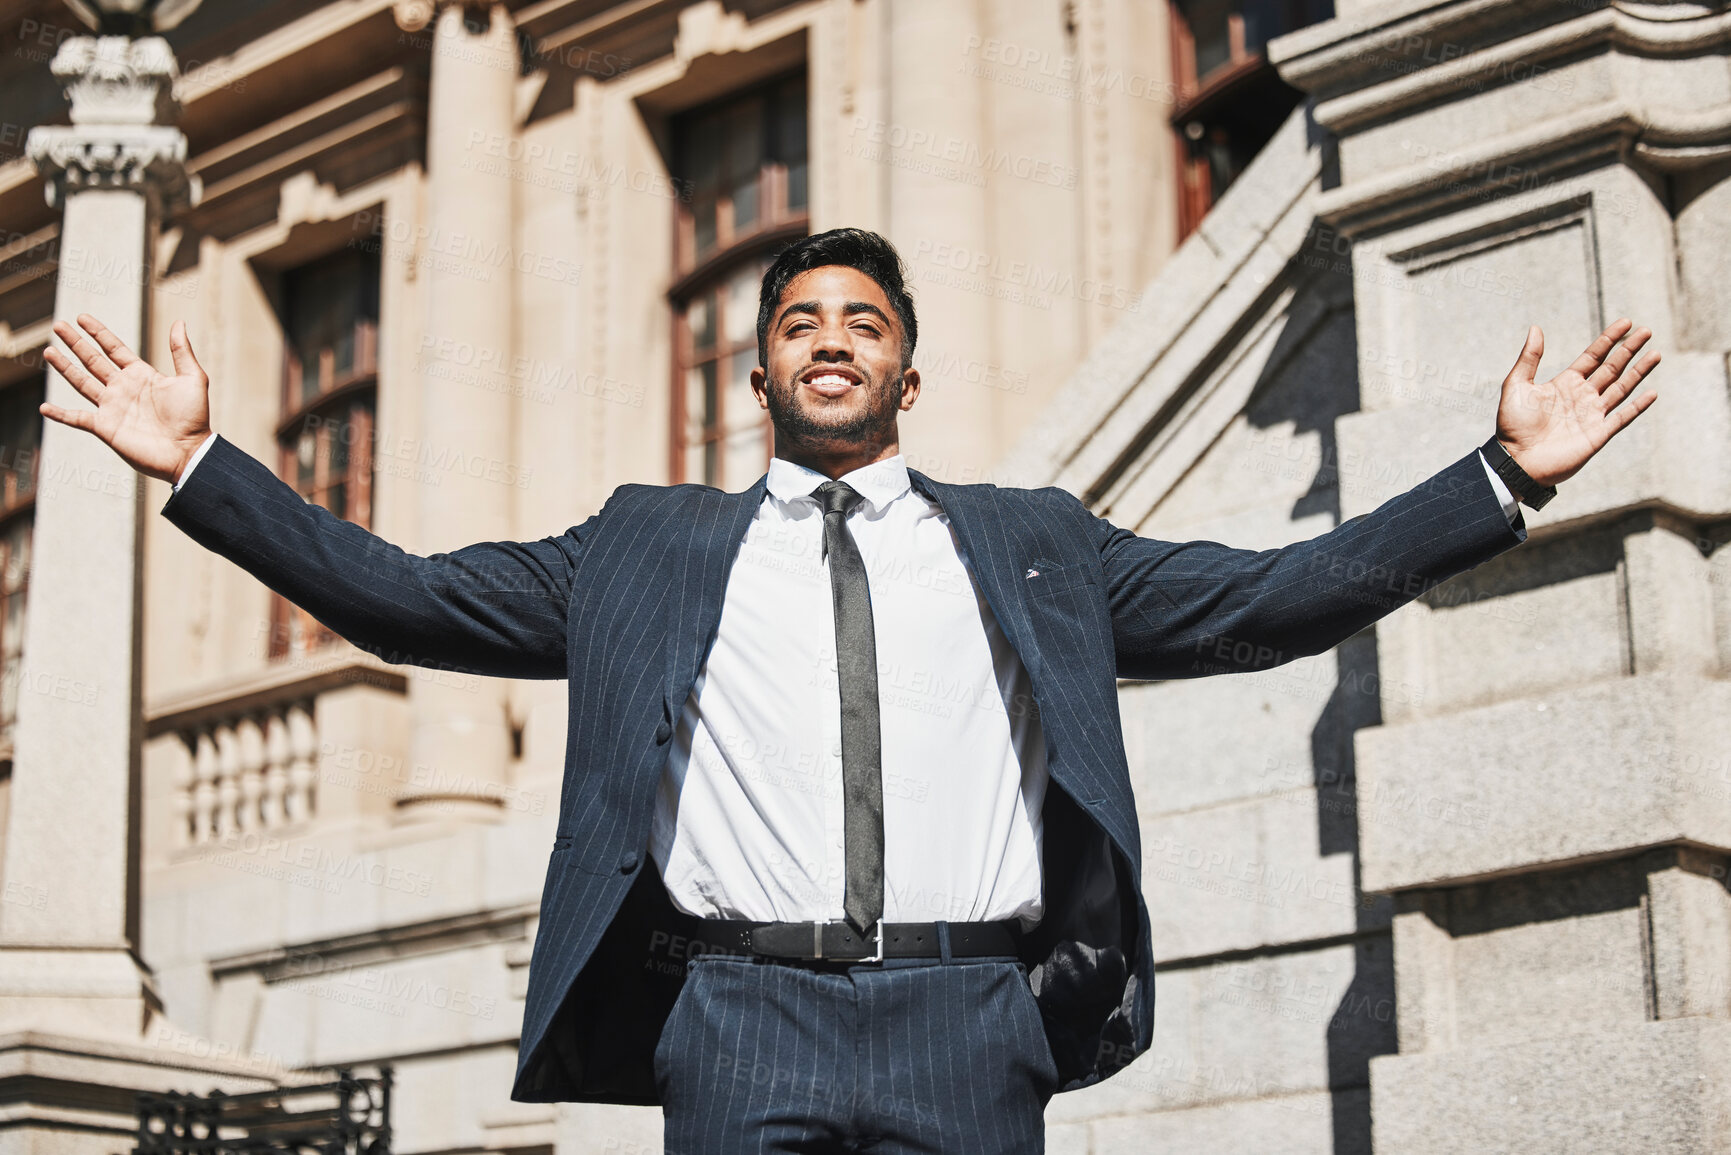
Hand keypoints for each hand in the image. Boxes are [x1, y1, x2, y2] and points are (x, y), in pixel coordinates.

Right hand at [40, 314, 211, 485]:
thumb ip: (181, 351)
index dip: (98, 333)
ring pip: (81, 383)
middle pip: (93, 361)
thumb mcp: (192, 378)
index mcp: (141, 375)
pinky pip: (77, 419)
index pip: (113, 349)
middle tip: (58, 325)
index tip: (82, 317)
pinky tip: (45, 407)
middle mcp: (123, 389)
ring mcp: (112, 408)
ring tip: (48, 351)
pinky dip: (61, 414)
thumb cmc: (195, 418)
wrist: (189, 452)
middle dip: (75, 343)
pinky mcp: (106, 428)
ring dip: (64, 368)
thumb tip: (178, 322)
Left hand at [1495, 319, 1658, 486]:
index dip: (1609, 339)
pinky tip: (1652, 393)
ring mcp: (1592, 415)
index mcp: (1565, 383)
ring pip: (1622, 388)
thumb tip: (1535, 327)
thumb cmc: (1512, 426)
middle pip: (1612, 368)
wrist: (1517, 460)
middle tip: (1646, 331)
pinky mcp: (1598, 434)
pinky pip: (1622, 417)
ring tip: (1656, 354)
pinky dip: (1637, 406)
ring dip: (1639, 371)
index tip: (1626, 322)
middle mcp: (1582, 397)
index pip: (1593, 356)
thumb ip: (1529, 357)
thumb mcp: (1517, 385)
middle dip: (1629, 350)